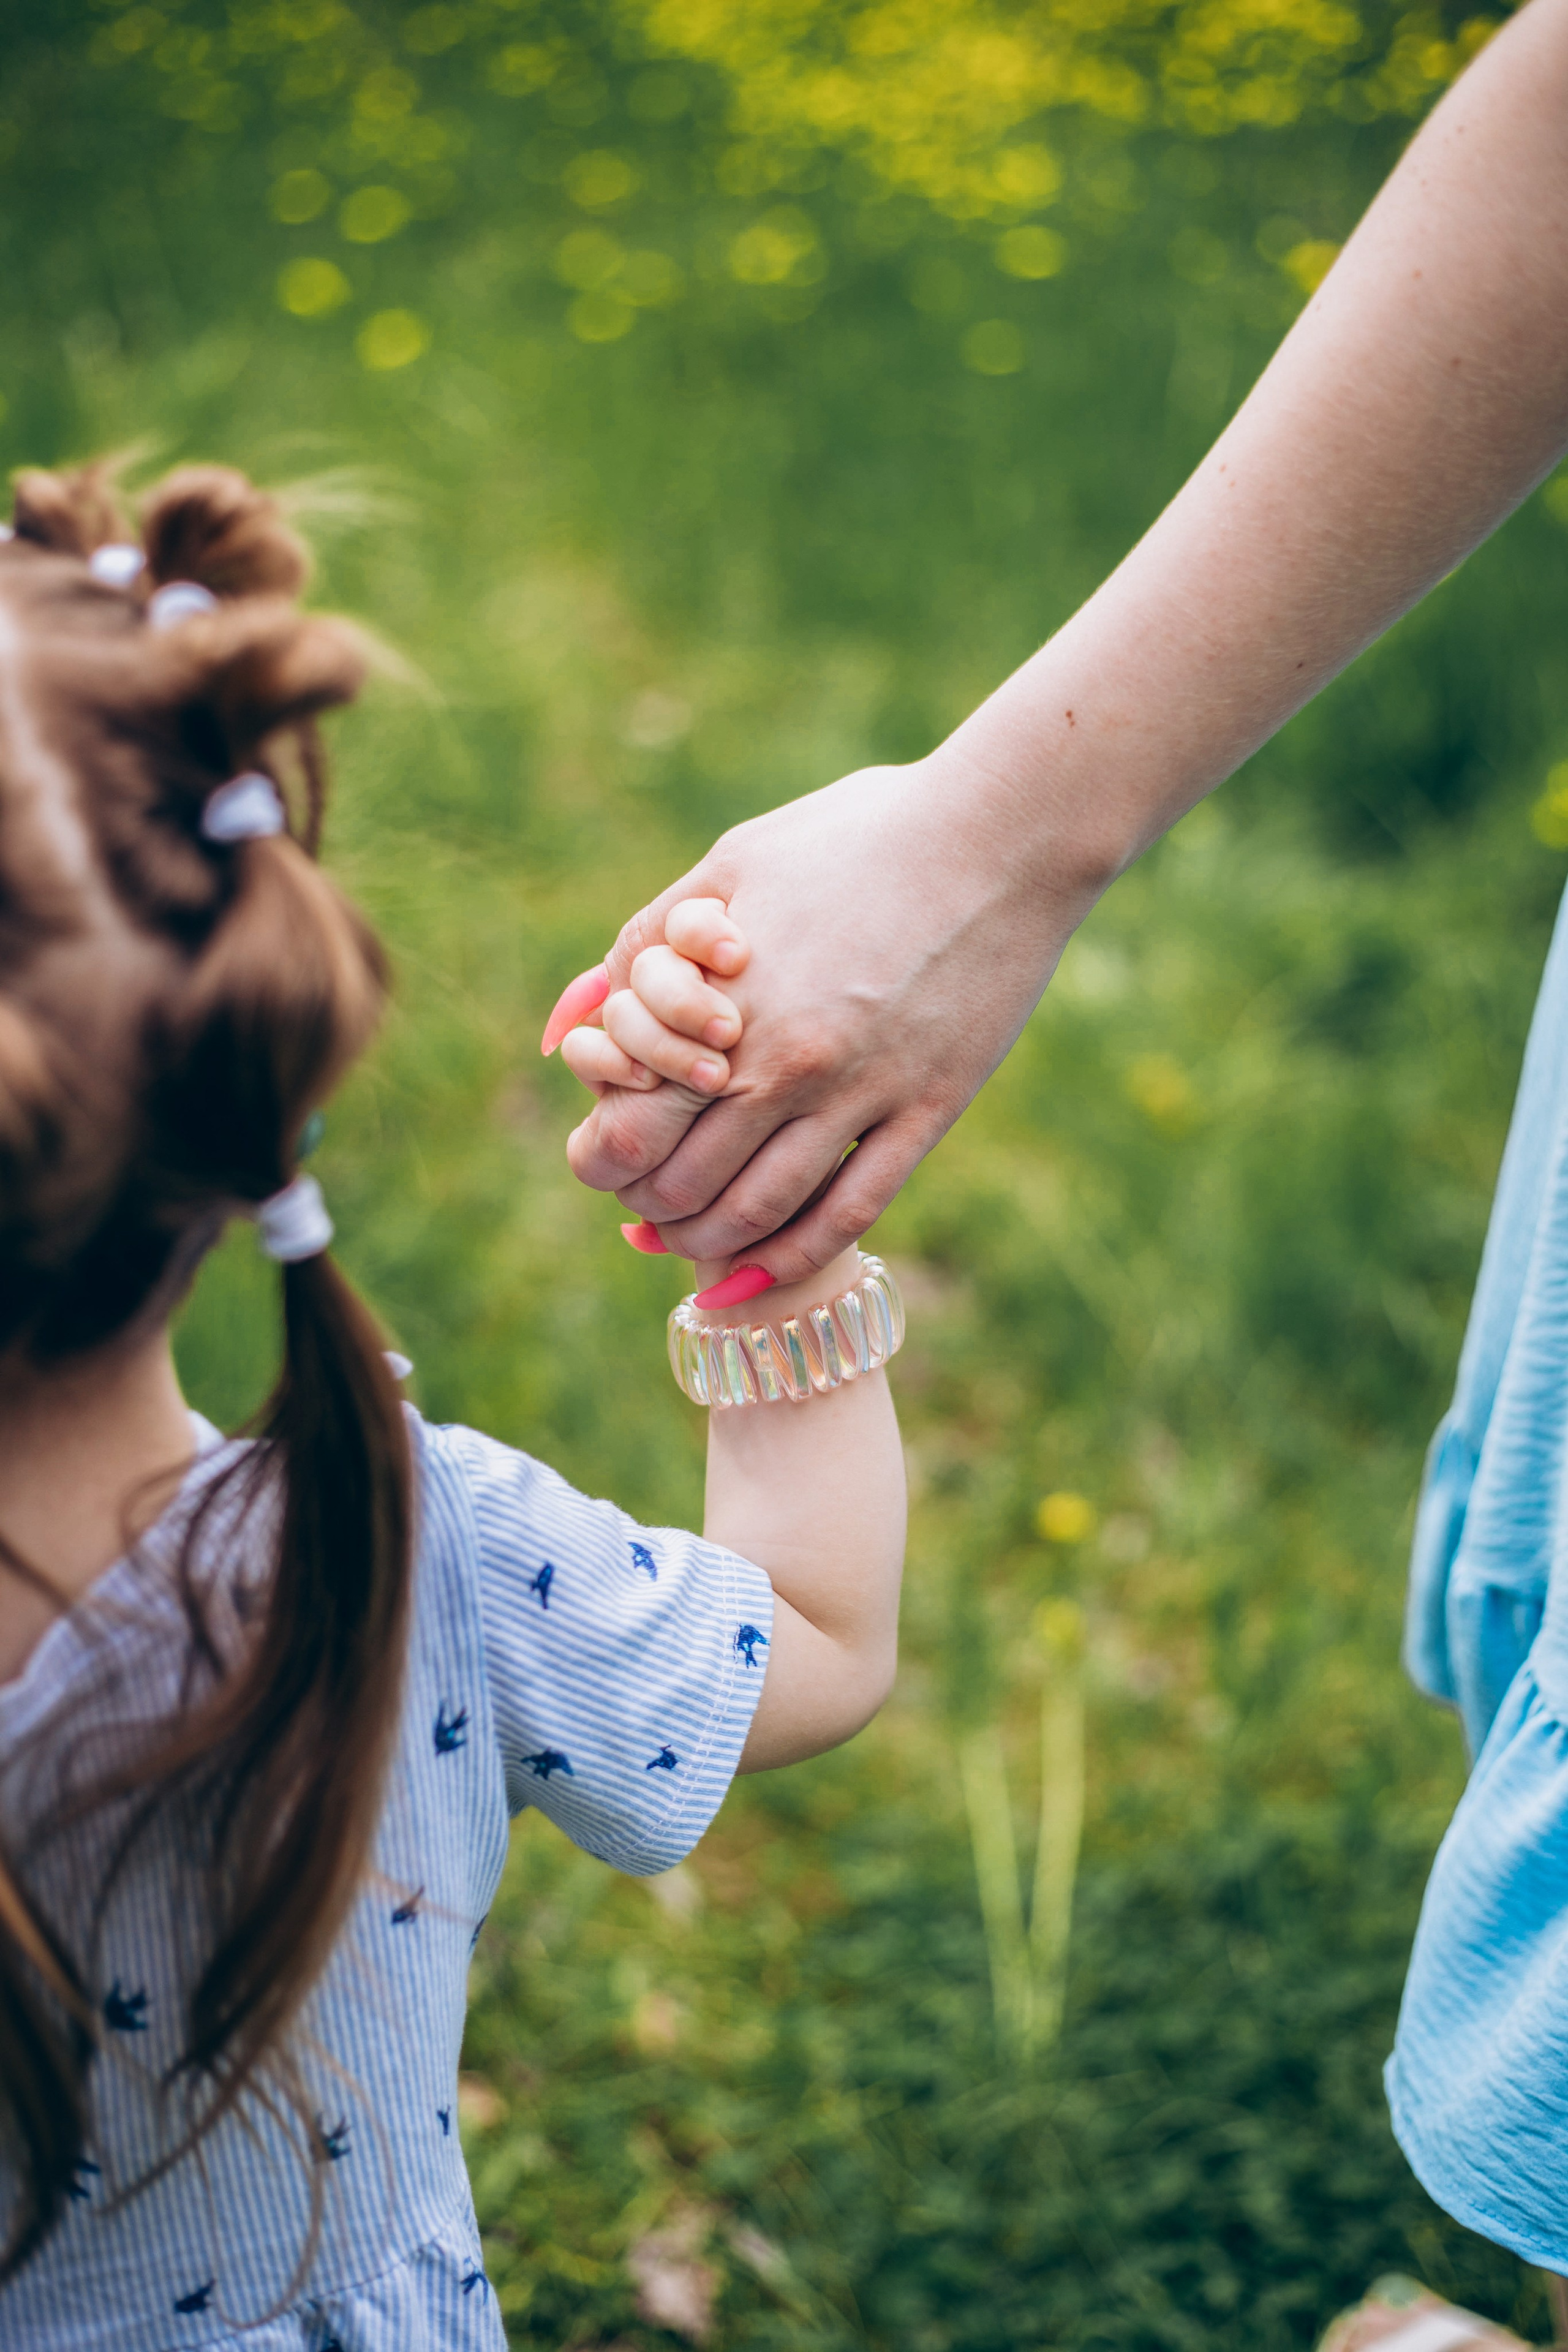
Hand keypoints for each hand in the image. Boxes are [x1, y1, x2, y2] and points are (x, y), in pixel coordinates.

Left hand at [557, 747, 1108, 1283]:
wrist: (999, 836)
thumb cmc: (859, 835)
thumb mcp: (735, 865)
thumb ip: (649, 940)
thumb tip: (574, 1017)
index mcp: (729, 1005)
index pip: (633, 1129)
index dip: (603, 1162)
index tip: (601, 1163)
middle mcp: (788, 1064)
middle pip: (689, 1184)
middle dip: (651, 1211)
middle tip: (643, 1214)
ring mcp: (864, 1094)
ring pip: (763, 1211)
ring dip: (713, 1243)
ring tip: (692, 1244)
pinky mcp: (929, 1110)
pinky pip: (851, 1210)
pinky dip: (794, 1254)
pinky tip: (764, 1270)